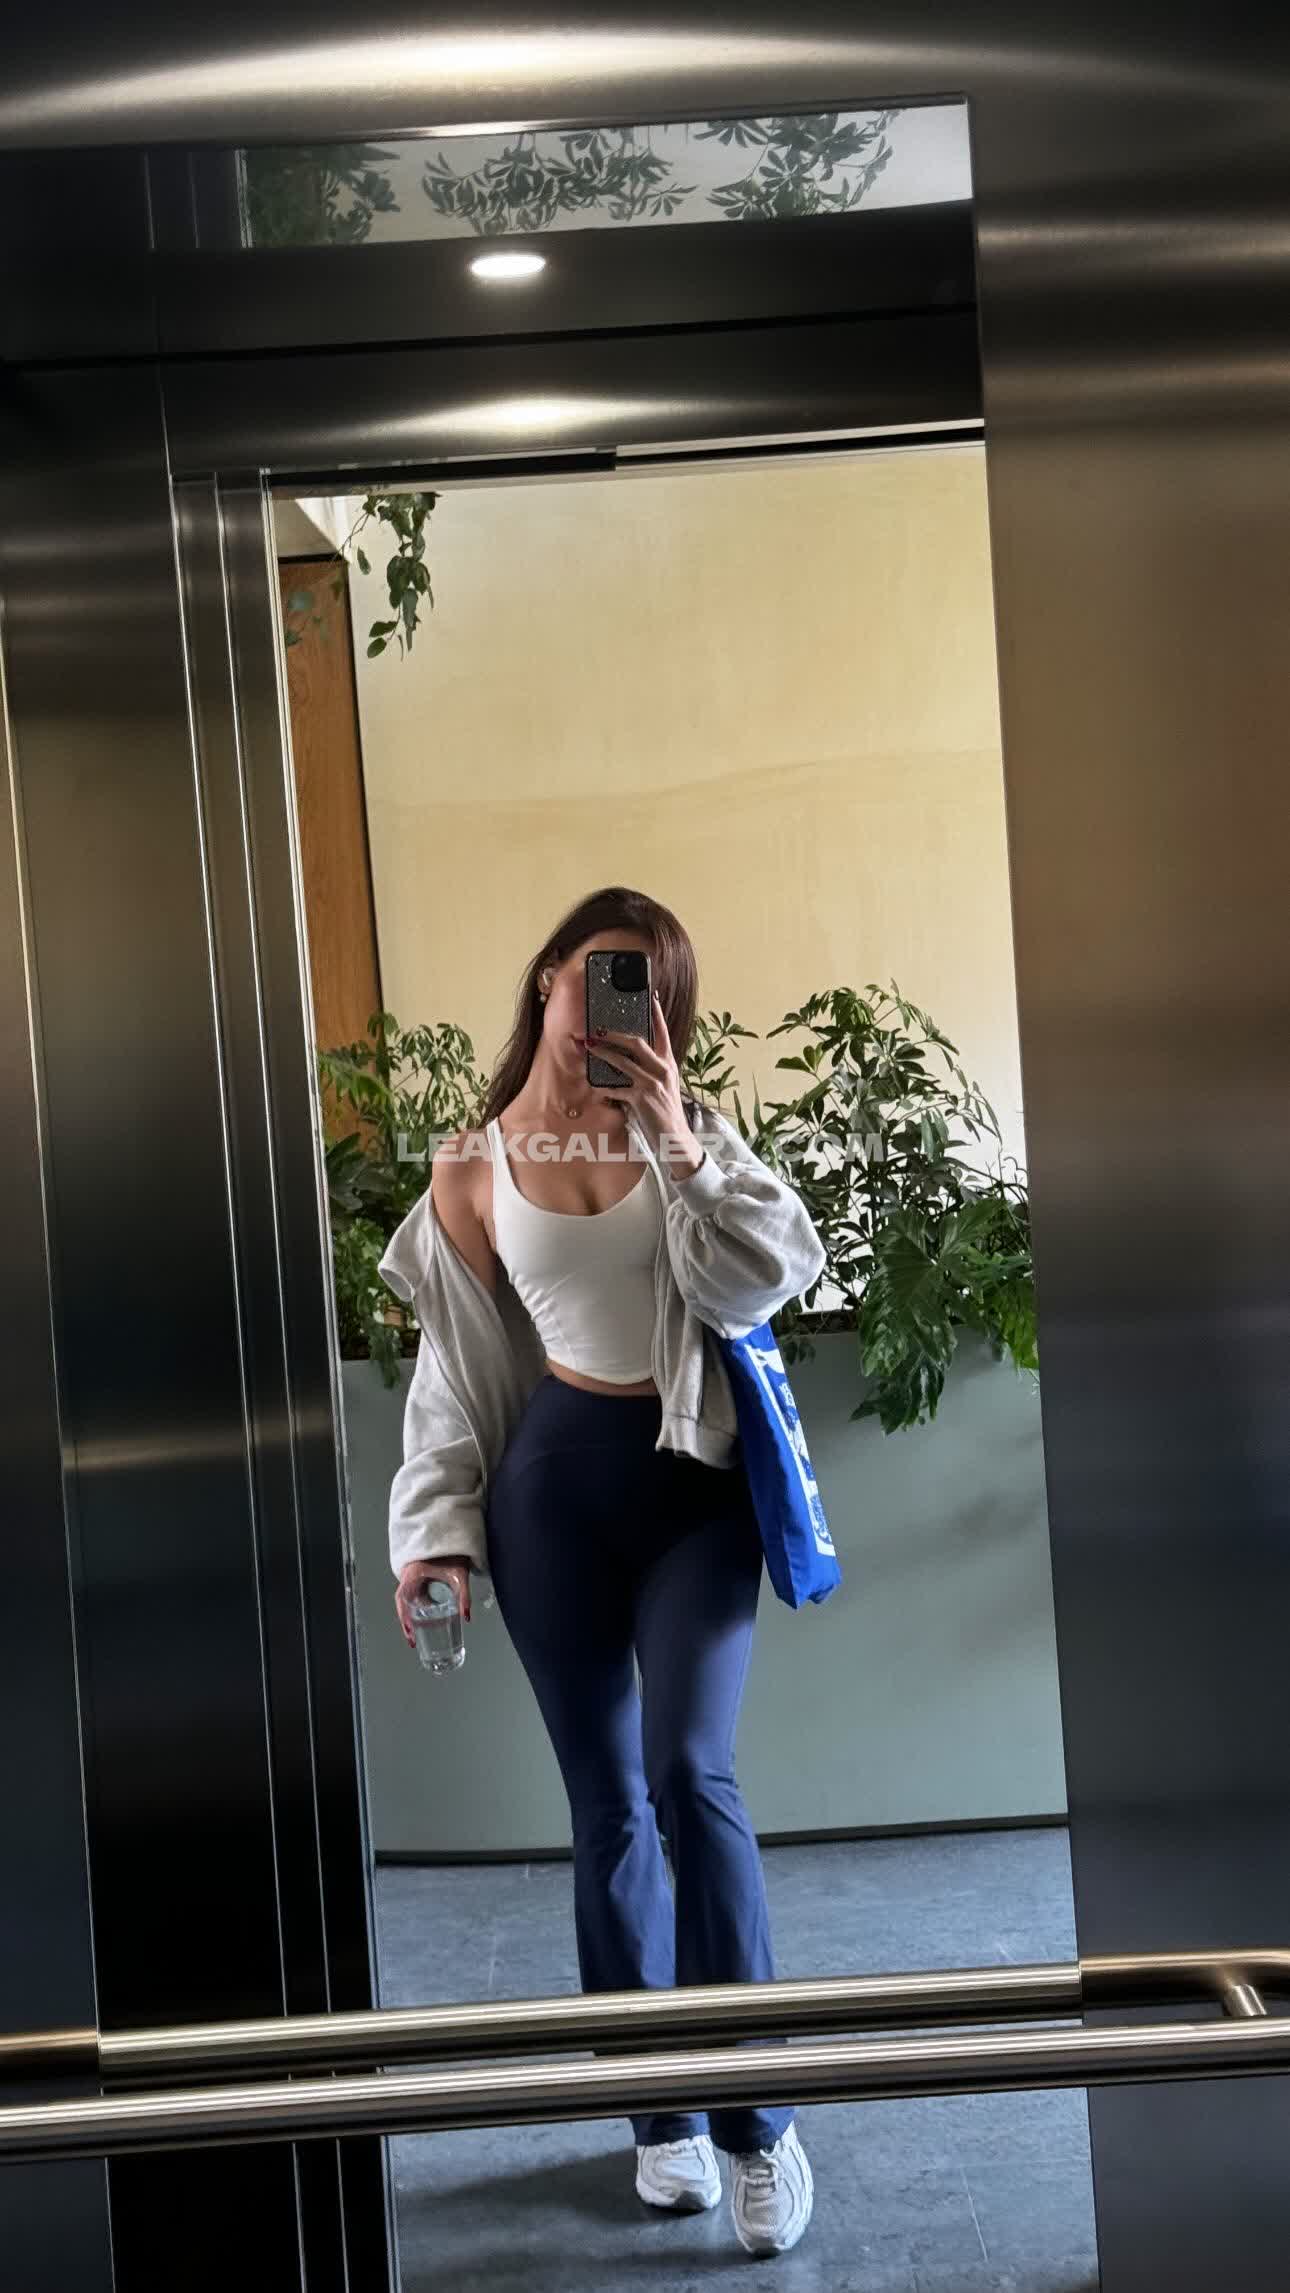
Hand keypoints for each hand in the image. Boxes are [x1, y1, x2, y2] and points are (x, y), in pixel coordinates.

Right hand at [395, 1558, 470, 1649]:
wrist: (454, 1534)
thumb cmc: (454, 1552)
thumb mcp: (460, 1575)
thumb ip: (464, 1596)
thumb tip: (466, 1616)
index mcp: (414, 1573)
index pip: (402, 1598)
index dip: (404, 1616)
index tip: (409, 1631)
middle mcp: (410, 1575)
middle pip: (403, 1602)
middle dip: (407, 1621)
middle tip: (413, 1639)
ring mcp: (414, 1576)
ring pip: (409, 1600)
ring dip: (413, 1615)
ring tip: (419, 1633)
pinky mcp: (420, 1577)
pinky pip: (416, 1594)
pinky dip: (421, 1607)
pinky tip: (429, 1616)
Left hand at [588, 990, 704, 1178]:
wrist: (675, 1139)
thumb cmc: (665, 1112)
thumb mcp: (663, 1086)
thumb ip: (650, 1071)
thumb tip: (626, 1059)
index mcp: (668, 1064)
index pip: (663, 1033)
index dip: (656, 1014)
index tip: (650, 997)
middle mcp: (663, 1070)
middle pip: (637, 1042)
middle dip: (614, 1034)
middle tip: (596, 1029)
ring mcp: (653, 1084)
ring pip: (623, 1062)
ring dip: (603, 1053)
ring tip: (588, 1046)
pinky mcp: (642, 1099)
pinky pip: (617, 1088)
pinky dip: (604, 1086)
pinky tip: (594, 1084)